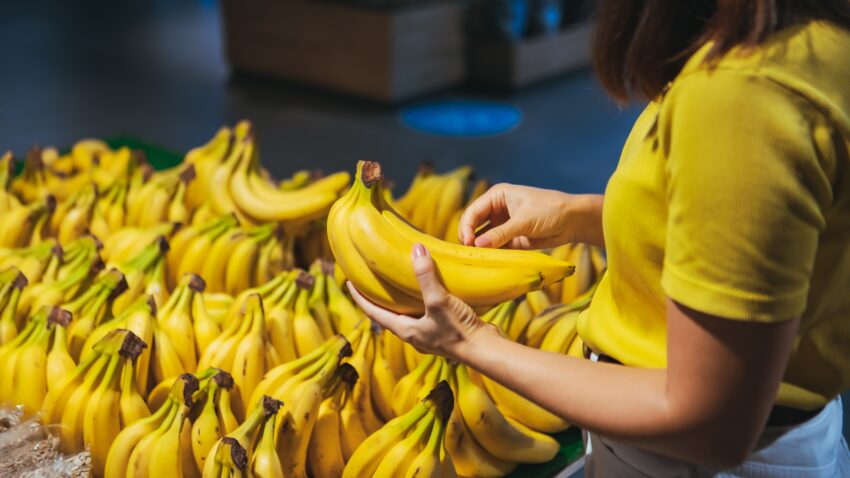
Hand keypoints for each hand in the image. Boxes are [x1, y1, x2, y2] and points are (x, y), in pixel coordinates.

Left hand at [347, 243, 495, 361]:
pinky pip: (428, 313)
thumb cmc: (459, 331)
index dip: (360, 297)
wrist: (486, 351)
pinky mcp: (446, 331)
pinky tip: (432, 289)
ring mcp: (430, 334)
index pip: (373, 312)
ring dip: (402, 299)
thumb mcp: (439, 301)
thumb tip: (415, 249)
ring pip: (410, 314)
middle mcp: (415, 335)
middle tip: (373, 279)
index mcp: (405, 330)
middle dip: (380, 298)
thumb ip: (425, 276)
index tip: (348, 282)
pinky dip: (423, 300)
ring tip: (400, 281)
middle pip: (389, 314)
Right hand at [458, 184, 603, 248]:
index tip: (467, 242)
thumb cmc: (550, 211)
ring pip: (483, 237)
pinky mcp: (510, 238)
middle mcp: (497, 209)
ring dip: (480, 247)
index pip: (474, 211)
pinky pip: (496, 247)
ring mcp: (503, 224)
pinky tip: (489, 261)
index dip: (467, 226)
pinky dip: (491, 253)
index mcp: (497, 196)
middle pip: (474, 224)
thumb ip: (501, 234)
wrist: (573, 221)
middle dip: (470, 237)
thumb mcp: (524, 221)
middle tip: (470, 253)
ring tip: (477, 259)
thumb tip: (478, 245)